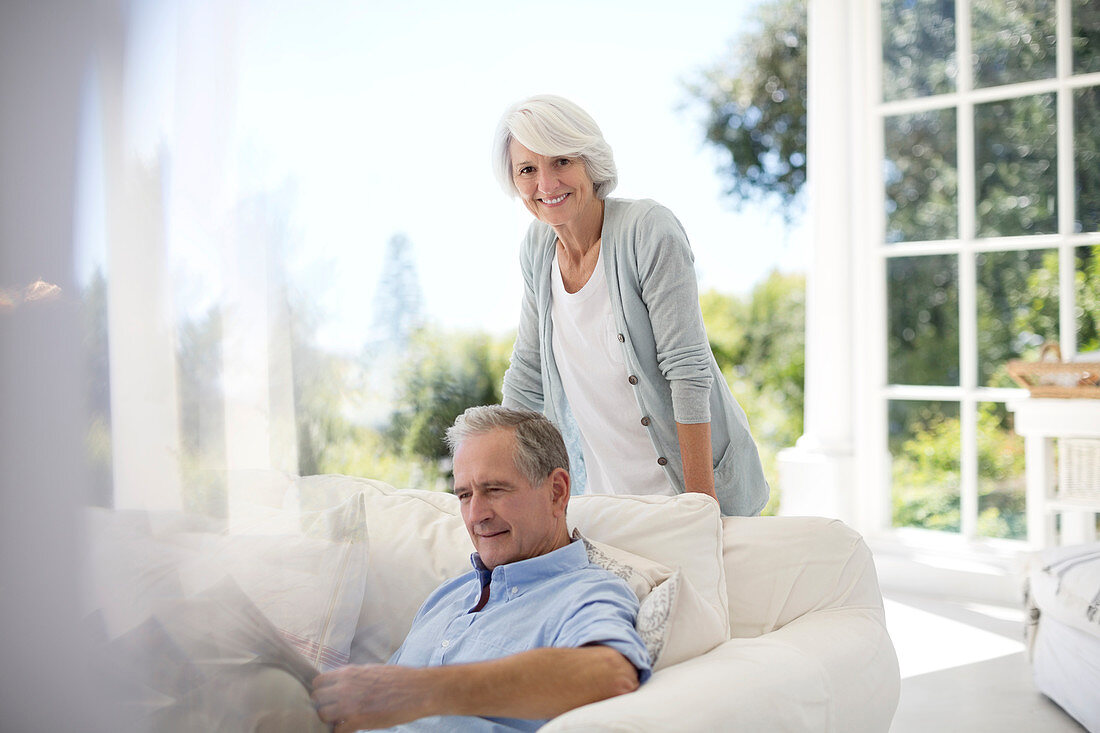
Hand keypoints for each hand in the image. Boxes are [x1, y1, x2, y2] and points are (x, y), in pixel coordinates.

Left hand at [311, 664, 433, 732]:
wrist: (418, 690)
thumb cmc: (399, 679)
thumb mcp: (372, 670)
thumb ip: (354, 677)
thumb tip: (342, 683)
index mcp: (349, 673)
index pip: (319, 681)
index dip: (322, 690)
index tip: (328, 695)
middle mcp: (345, 687)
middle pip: (317, 698)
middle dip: (323, 704)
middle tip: (334, 709)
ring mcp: (350, 705)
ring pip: (323, 715)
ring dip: (331, 718)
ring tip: (341, 719)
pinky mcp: (358, 721)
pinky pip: (338, 730)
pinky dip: (342, 731)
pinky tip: (350, 728)